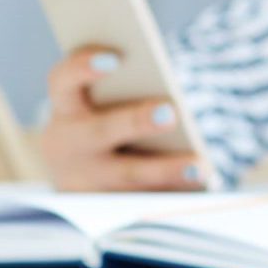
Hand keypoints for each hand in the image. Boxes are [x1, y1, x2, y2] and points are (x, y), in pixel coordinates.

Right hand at [40, 44, 205, 190]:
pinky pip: (143, 203)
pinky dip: (174, 196)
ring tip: (201, 166)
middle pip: (100, 130)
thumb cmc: (103, 113)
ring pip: (126, 175)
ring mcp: (83, 180)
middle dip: (135, 122)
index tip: (113, 59)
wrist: (78, 168)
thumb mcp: (104, 97)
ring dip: (165, 171)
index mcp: (65, 104)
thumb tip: (169, 89)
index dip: (83, 67)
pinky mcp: (105, 209)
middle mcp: (67, 143)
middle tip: (169, 112)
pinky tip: (203, 188)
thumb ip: (127, 84)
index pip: (63, 79)